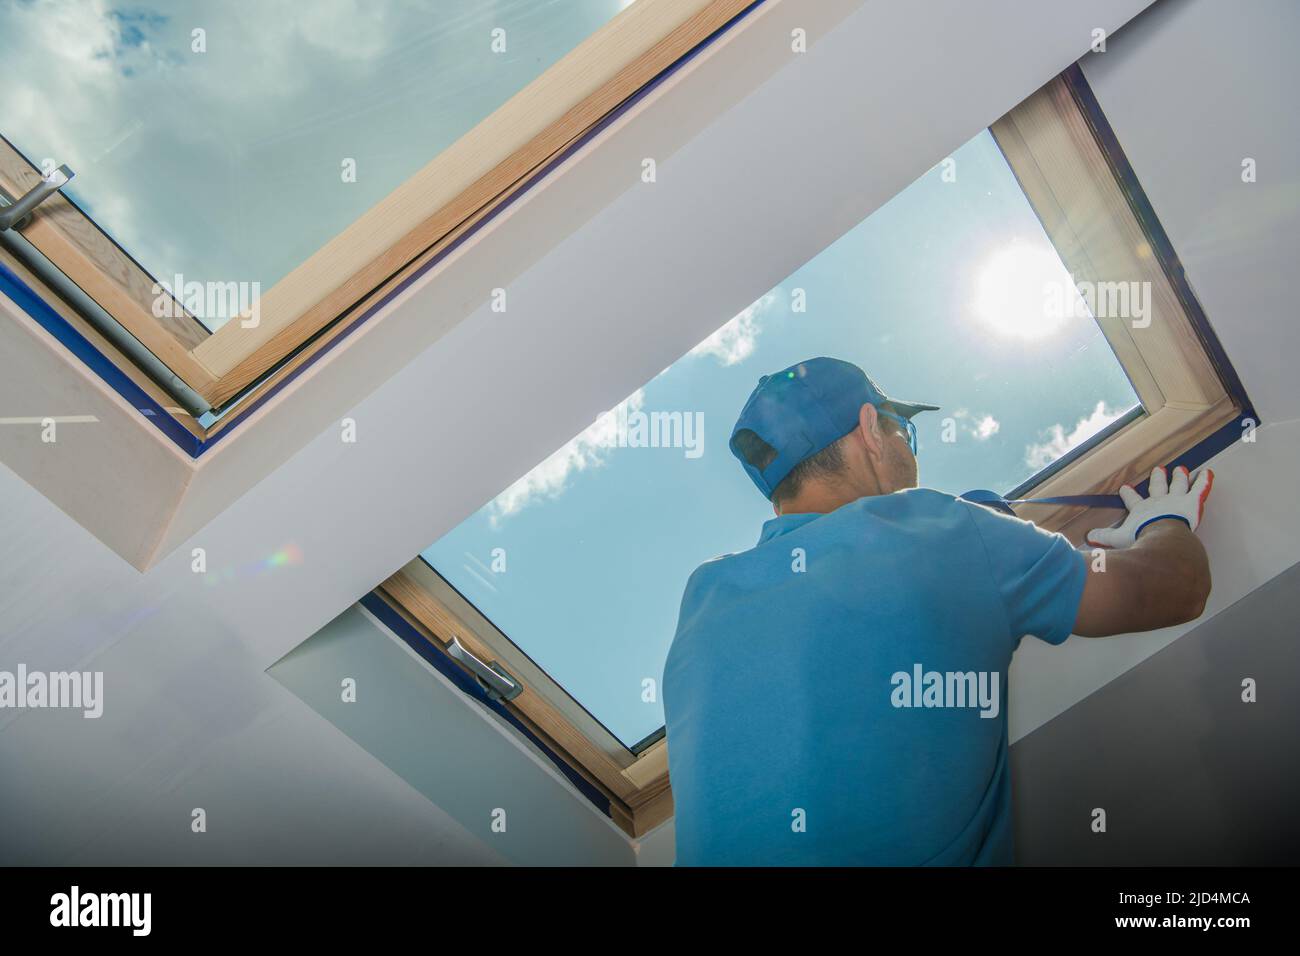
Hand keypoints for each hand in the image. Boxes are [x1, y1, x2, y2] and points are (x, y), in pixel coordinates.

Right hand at [1086, 465, 1213, 548]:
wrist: (1162, 538)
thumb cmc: (1141, 539)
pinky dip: (1204, 481)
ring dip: (1178, 477)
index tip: (1126, 488)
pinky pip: (1199, 489)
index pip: (1133, 500)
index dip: (1129, 495)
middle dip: (1158, 479)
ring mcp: (1175, 500)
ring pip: (1177, 485)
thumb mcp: (1118, 539)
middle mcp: (1158, 502)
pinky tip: (1208, 473)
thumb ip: (1104, 537)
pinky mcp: (1191, 502)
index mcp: (1141, 510)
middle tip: (1159, 470)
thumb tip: (1088, 537)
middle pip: (1158, 487)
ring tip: (1180, 469)